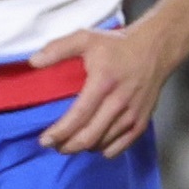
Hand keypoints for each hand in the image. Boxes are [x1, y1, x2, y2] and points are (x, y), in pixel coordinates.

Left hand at [32, 23, 169, 156]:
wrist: (155, 49)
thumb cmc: (117, 45)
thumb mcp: (86, 38)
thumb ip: (58, 49)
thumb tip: (33, 61)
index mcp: (103, 83)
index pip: (78, 116)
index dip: (59, 132)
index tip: (44, 140)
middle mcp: (118, 102)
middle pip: (89, 137)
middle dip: (67, 146)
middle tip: (54, 145)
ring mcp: (132, 115)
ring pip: (103, 144)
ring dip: (84, 148)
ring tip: (70, 142)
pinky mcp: (142, 121)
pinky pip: (121, 146)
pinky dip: (104, 150)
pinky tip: (94, 144)